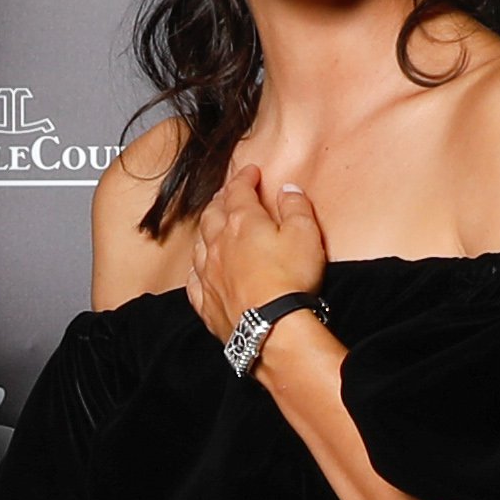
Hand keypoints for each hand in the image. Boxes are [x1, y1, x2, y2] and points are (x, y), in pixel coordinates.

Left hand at [184, 163, 331, 353]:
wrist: (271, 327)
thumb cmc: (290, 279)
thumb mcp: (305, 234)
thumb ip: (296, 207)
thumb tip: (288, 190)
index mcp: (243, 222)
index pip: (239, 191)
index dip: (244, 178)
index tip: (250, 172)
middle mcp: (218, 243)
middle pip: (213, 214)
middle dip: (221, 200)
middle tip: (226, 195)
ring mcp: (208, 273)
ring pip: (199, 244)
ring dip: (206, 230)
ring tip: (212, 225)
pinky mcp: (206, 302)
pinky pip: (194, 280)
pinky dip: (196, 269)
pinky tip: (199, 269)